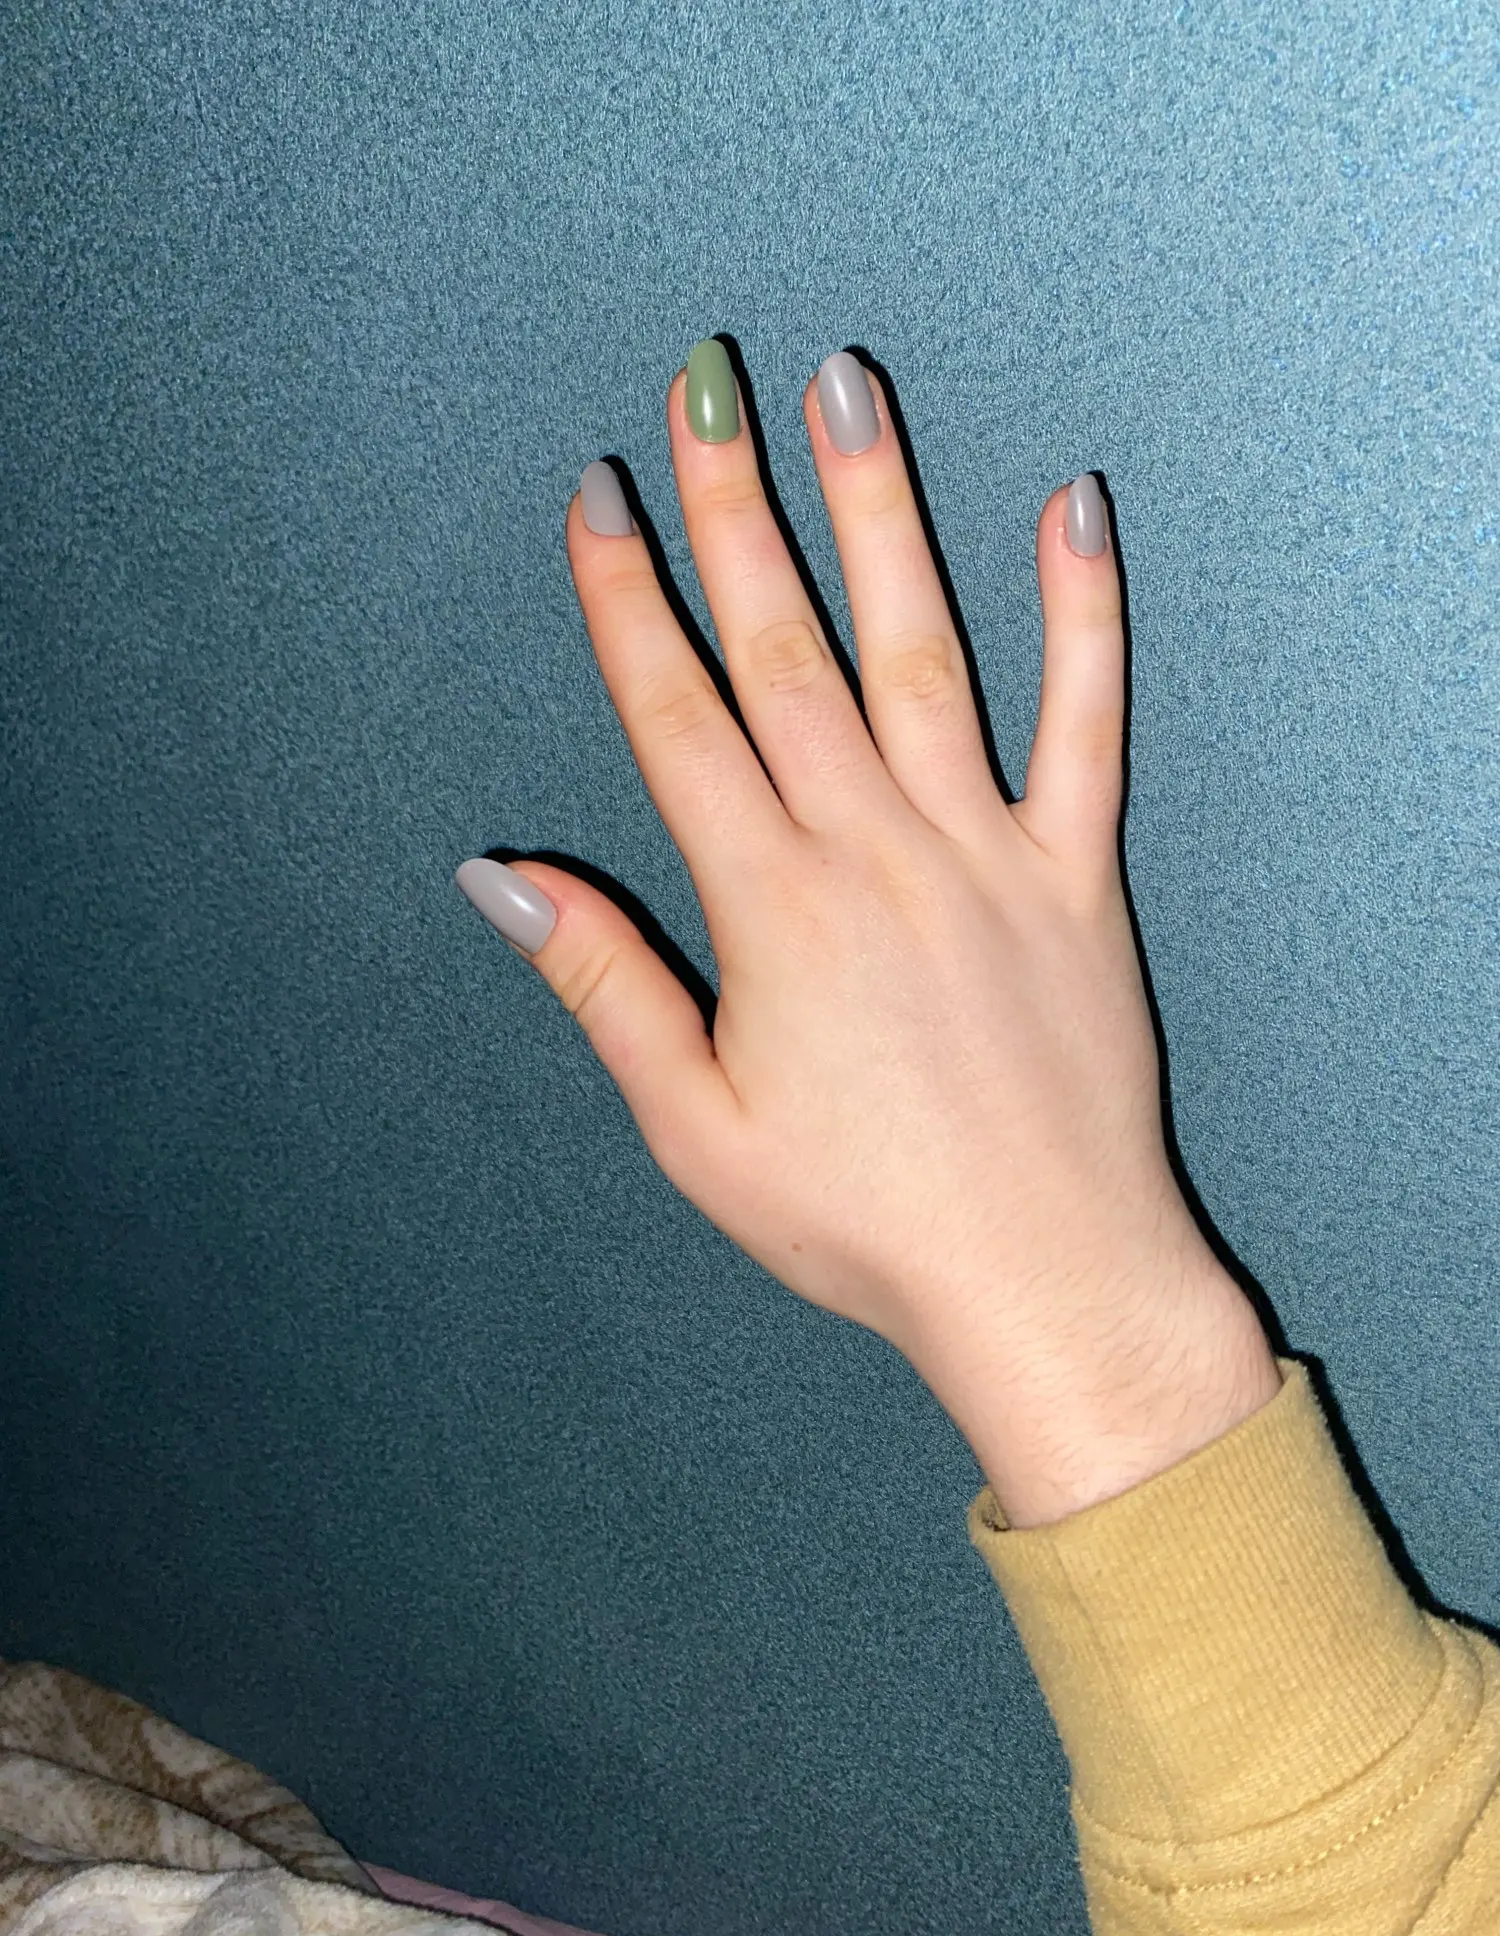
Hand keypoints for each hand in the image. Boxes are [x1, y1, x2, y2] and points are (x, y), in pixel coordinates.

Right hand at [459, 344, 1279, 1523]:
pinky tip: (1070, 511)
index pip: (676, 714)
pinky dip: (1082, 615)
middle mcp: (872, 850)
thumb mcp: (693, 1125)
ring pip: (921, 650)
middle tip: (704, 387)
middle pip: (785, 650)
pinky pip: (1086, 723)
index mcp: (768, 906)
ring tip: (847, 394)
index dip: (625, 597)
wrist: (1042, 1275)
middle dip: (733, 510)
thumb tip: (499, 875)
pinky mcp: (1076, 875)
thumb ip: (602, 982)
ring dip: (879, 515)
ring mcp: (984, 850)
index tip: (596, 495)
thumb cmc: (860, 1217)